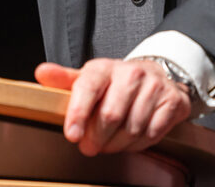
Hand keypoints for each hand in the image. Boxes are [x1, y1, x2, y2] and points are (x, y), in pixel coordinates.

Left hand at [33, 58, 193, 155]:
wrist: (156, 77)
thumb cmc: (115, 84)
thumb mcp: (89, 79)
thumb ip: (64, 80)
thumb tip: (42, 72)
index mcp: (105, 68)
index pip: (88, 87)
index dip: (78, 113)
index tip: (73, 135)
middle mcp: (131, 73)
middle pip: (111, 115)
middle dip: (98, 138)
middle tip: (90, 146)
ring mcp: (154, 85)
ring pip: (132, 128)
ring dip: (118, 144)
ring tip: (111, 142)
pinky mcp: (172, 100)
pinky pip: (152, 134)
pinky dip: (139, 144)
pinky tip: (132, 138)